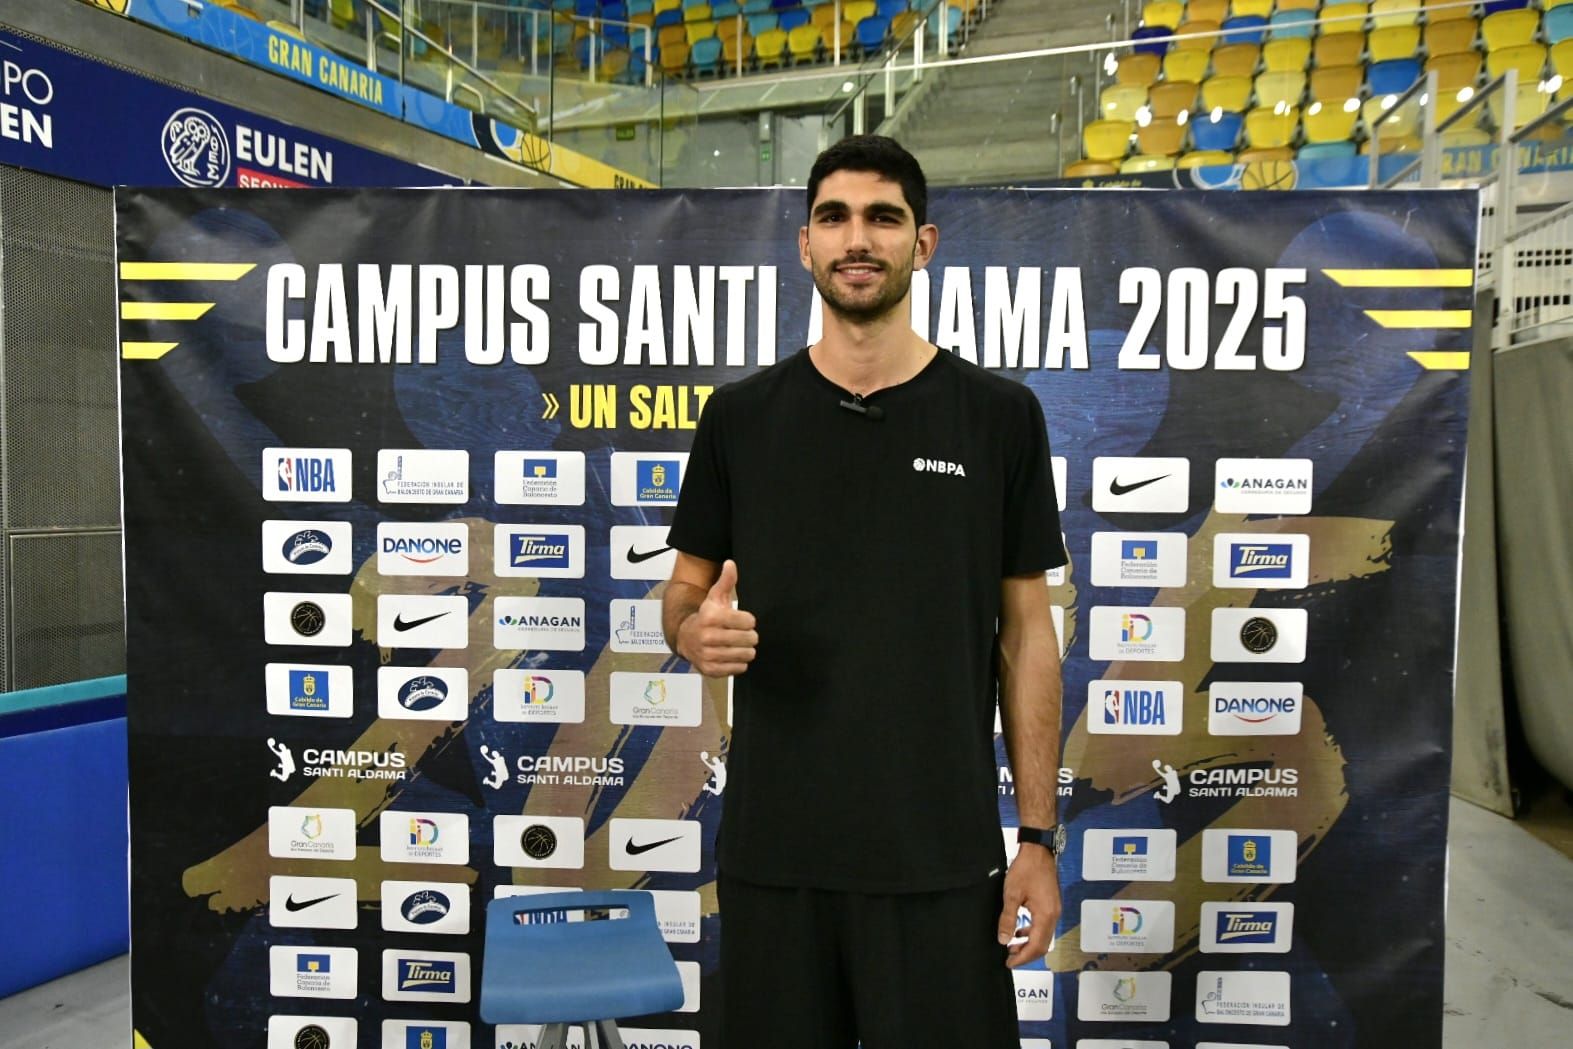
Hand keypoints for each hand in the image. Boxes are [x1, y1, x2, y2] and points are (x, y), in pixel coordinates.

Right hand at [677, 559, 757, 677]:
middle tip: (743, 634)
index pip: (748, 621)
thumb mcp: (715, 597)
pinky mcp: (710, 670)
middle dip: (750, 636)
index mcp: (711, 617)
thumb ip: (726, 581)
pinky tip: (731, 655)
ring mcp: (708, 655)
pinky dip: (739, 663)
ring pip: (746, 654)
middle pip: (749, 639)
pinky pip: (739, 668)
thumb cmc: (706, 616)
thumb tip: (731, 563)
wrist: (685, 637)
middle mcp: (707, 637)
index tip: (743, 620)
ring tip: (738, 645)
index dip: (749, 620)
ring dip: (746, 650)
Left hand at [997, 843, 1060, 967]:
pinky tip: (1019, 930)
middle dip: (1026, 954)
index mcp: (1046, 915)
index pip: (1036, 946)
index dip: (1022, 958)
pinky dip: (1032, 933)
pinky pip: (1044, 926)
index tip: (1009, 963)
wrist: (1038, 851)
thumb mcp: (1011, 895)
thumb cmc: (1025, 869)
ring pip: (1044, 936)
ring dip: (1028, 944)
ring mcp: (1055, 910)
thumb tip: (1003, 940)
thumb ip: (1008, 919)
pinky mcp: (1052, 905)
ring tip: (1011, 946)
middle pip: (1042, 945)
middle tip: (1009, 958)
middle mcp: (1054, 915)